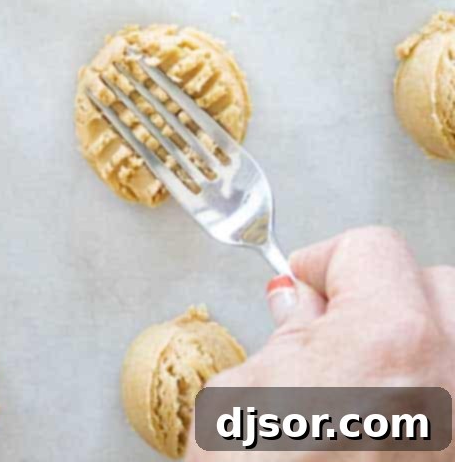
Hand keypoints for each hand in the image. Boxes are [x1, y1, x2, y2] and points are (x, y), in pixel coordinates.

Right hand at [187, 226, 454, 459]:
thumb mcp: (239, 405)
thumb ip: (282, 340)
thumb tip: (301, 310)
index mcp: (391, 343)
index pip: (371, 250)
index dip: (323, 266)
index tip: (303, 292)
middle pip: (437, 284)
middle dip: (386, 298)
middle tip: (338, 335)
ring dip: (426, 343)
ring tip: (376, 381)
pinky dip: (441, 399)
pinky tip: (399, 424)